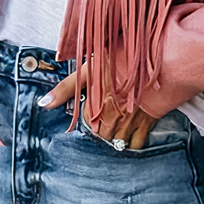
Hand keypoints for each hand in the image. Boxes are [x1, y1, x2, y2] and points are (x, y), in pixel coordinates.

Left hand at [38, 60, 159, 149]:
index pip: (84, 124)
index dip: (87, 118)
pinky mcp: (148, 122)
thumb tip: (43, 105)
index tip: (91, 110)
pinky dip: (131, 144)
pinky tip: (129, 138)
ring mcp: (130, 122)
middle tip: (103, 120)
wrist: (160, 58)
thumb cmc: (124, 59)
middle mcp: (111, 119)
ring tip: (114, 128)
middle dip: (100, 130)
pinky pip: (136, 144)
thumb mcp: (90, 68)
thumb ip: (66, 88)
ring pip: (116, 142)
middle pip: (100, 136)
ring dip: (113, 137)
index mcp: (95, 106)